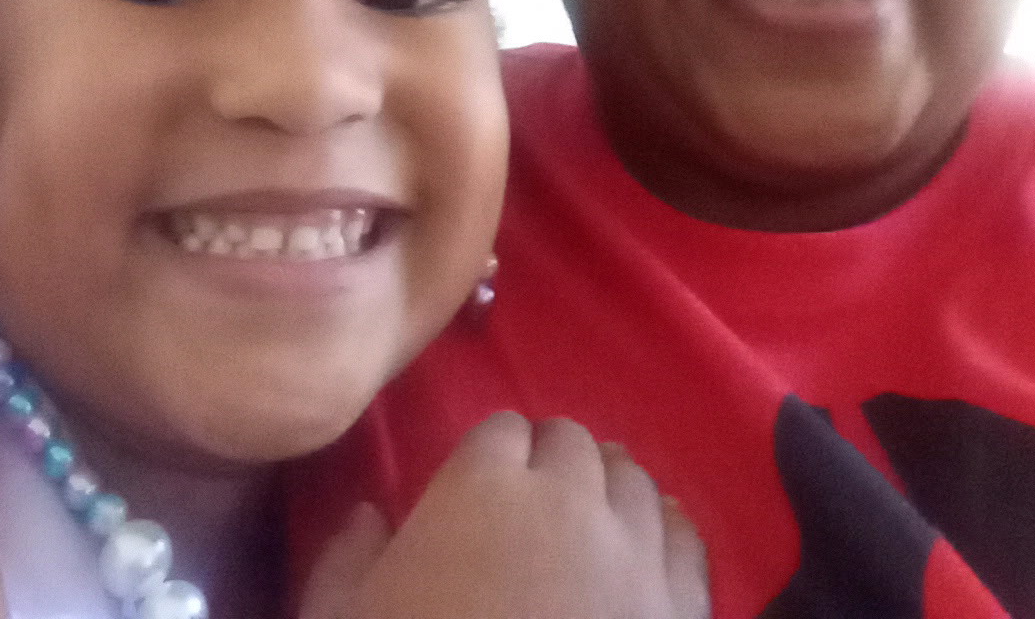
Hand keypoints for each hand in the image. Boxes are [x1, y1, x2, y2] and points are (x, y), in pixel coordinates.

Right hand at [300, 411, 709, 618]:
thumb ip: (347, 560)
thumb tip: (367, 515)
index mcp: (481, 488)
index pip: (500, 432)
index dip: (490, 458)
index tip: (479, 491)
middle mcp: (568, 498)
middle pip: (572, 444)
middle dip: (551, 464)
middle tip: (531, 507)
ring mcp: (635, 552)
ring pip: (634, 481)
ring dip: (609, 490)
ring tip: (591, 520)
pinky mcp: (681, 607)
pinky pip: (687, 539)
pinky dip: (668, 532)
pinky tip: (651, 547)